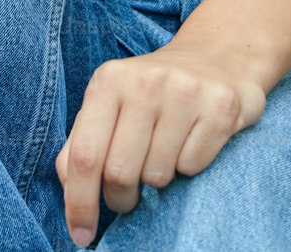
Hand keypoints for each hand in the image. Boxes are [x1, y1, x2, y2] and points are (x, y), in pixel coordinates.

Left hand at [54, 43, 266, 245]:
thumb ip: (83, 142)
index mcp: (109, 80)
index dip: (79, 203)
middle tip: (128, 194)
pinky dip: (189, 167)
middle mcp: (146, 81)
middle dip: (121, 198)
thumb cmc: (153, 91)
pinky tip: (190, 140)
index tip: (81, 234)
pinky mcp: (219, 105)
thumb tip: (71, 191)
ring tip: (162, 154)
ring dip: (157, 180)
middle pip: (119, 173)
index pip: (85, 155)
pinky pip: (192, 167)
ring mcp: (185, 90)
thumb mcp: (111, 102)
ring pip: (157, 176)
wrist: (216, 56)